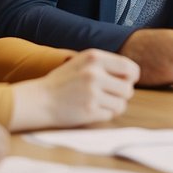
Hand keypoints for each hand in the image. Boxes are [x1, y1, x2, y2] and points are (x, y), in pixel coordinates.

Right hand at [13, 49, 138, 129]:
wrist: (39, 100)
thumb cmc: (63, 81)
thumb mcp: (82, 62)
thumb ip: (105, 64)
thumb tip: (132, 73)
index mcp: (94, 57)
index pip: (129, 67)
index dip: (132, 77)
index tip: (127, 81)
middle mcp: (94, 74)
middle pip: (128, 89)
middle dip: (122, 94)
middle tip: (109, 95)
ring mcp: (92, 93)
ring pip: (122, 104)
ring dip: (114, 106)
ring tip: (100, 103)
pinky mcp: (89, 111)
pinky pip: (110, 114)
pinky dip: (104, 114)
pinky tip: (91, 110)